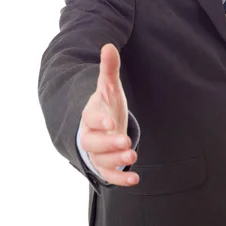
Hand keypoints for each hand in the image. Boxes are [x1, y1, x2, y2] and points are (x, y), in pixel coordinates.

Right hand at [80, 44, 138, 185]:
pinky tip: (135, 179)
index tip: (110, 122)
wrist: (100, 125)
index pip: (91, 118)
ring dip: (116, 161)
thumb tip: (109, 45)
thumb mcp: (108, 86)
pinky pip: (108, 175)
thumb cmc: (105, 104)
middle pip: (93, 143)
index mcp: (91, 115)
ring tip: (133, 156)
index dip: (99, 120)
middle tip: (126, 144)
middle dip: (109, 145)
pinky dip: (120, 179)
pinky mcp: (104, 165)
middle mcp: (91, 135)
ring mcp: (97, 152)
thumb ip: (109, 69)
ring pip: (101, 160)